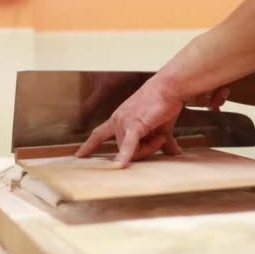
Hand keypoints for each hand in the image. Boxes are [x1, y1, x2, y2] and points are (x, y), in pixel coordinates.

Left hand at [75, 75, 229, 167]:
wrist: (169, 88)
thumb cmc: (163, 103)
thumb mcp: (160, 126)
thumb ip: (162, 141)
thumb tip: (175, 151)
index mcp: (119, 119)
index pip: (98, 134)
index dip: (89, 146)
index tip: (79, 155)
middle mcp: (117, 120)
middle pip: (125, 150)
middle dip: (145, 150)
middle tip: (160, 140)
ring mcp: (124, 122)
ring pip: (133, 151)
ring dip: (151, 148)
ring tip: (162, 136)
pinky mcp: (135, 124)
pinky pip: (130, 145)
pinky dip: (126, 156)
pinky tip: (121, 166)